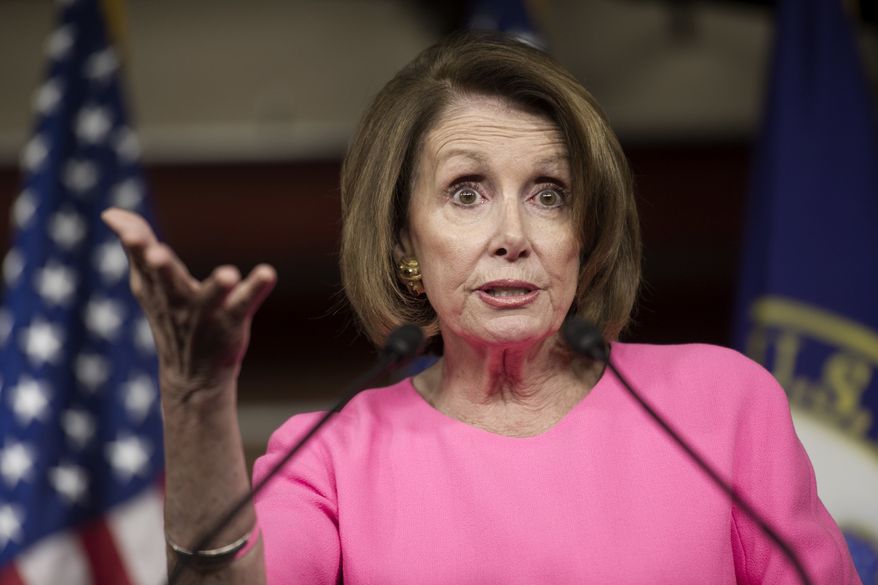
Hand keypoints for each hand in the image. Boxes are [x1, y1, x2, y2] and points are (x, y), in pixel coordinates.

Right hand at [102, 208, 276, 404]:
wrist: (192, 378)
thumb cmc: (170, 317)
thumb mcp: (147, 284)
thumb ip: (135, 247)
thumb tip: (110, 212)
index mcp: (154, 288)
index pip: (141, 262)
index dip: (133, 243)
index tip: (123, 227)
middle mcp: (176, 300)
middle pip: (167, 281)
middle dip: (161, 267)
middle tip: (155, 253)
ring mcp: (205, 314)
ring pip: (208, 299)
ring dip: (217, 287)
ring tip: (229, 274)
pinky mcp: (231, 322)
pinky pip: (244, 304)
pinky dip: (256, 288)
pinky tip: (267, 273)